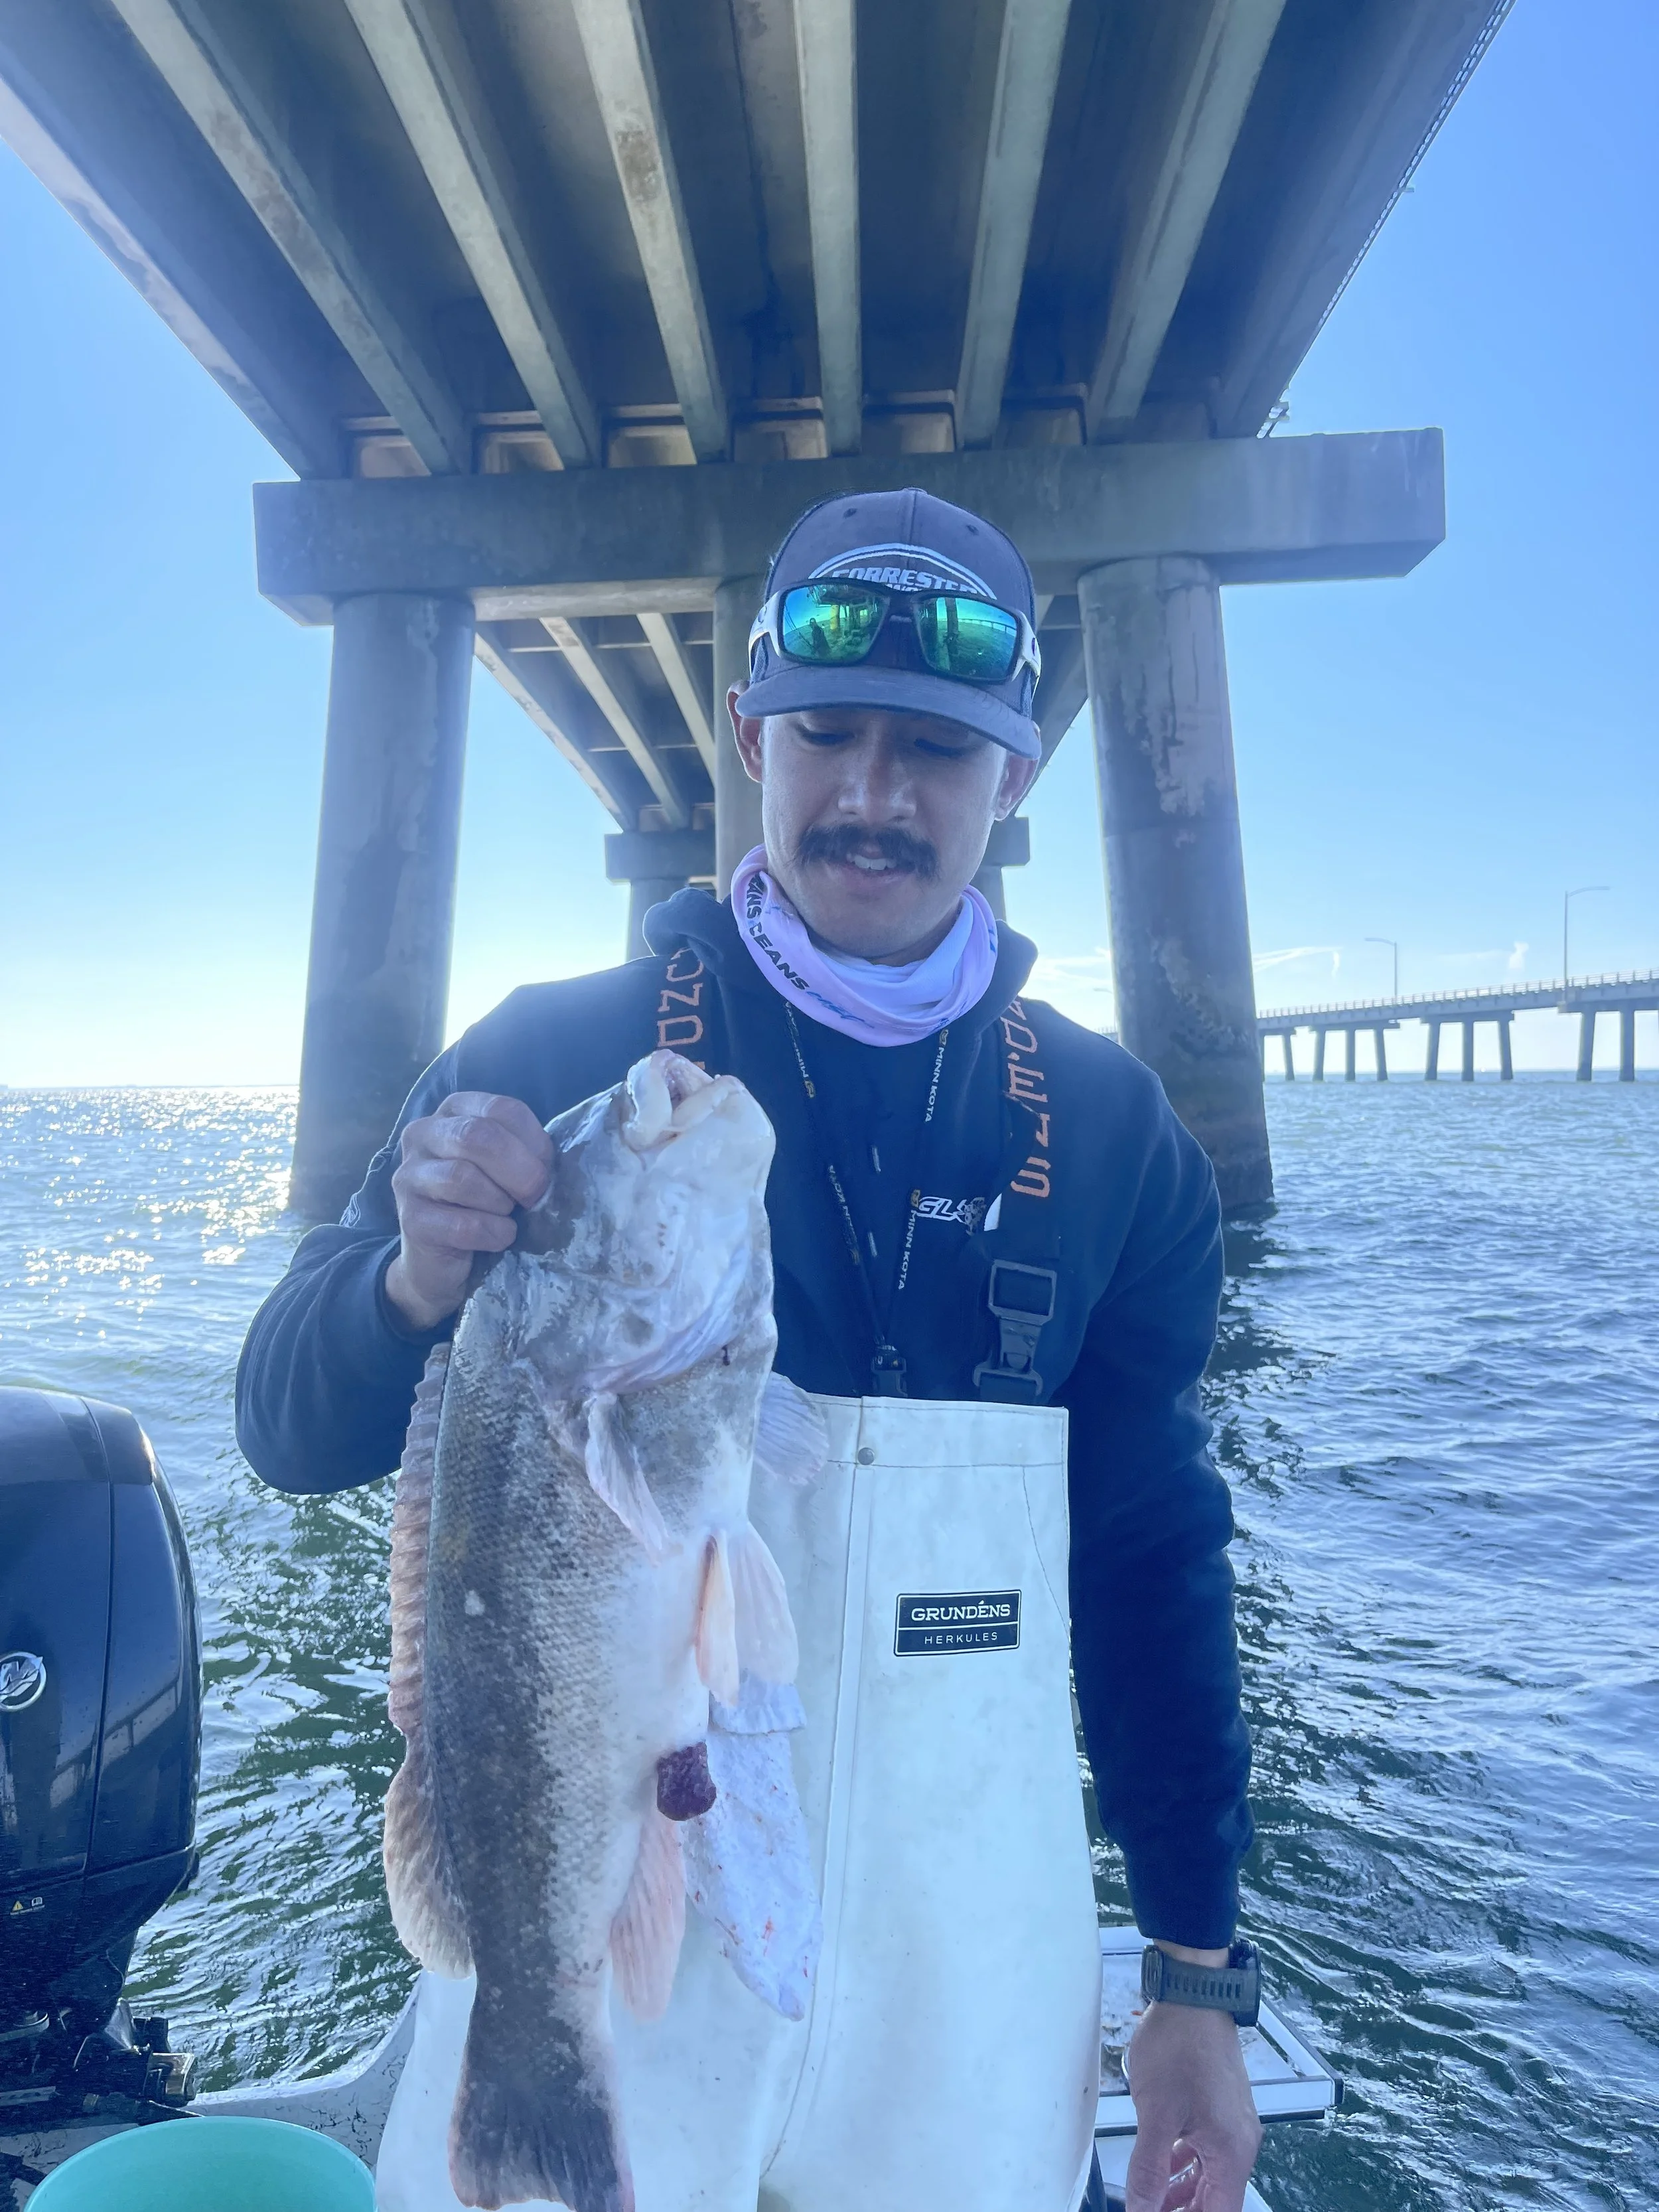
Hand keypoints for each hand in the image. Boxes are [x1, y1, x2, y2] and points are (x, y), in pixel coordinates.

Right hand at [384, 1093, 552, 1331]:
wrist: (444, 1259)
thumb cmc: (486, 1203)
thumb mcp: (509, 1167)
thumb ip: (527, 1152)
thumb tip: (548, 1165)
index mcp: (455, 1110)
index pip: (502, 1109)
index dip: (534, 1142)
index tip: (545, 1170)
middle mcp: (423, 1133)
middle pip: (478, 1137)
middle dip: (520, 1171)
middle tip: (534, 1197)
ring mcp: (409, 1175)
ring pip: (462, 1178)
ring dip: (500, 1204)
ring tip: (506, 1216)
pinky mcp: (408, 1218)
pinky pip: (462, 1224)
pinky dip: (493, 1234)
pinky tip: (497, 1238)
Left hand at [1124, 1993, 1260, 2211]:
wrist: (1194, 1993)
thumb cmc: (1176, 2051)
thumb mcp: (1156, 2115)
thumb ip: (1149, 2170)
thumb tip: (1140, 2211)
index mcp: (1232, 2153)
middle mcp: (1240, 2143)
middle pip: (1215, 2199)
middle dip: (1182, 2210)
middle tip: (1146, 2209)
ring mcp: (1232, 2123)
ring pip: (1209, 2175)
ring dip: (1181, 2192)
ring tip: (1149, 2200)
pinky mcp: (1221, 2106)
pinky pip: (1206, 2149)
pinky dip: (1184, 2164)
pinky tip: (1162, 2167)